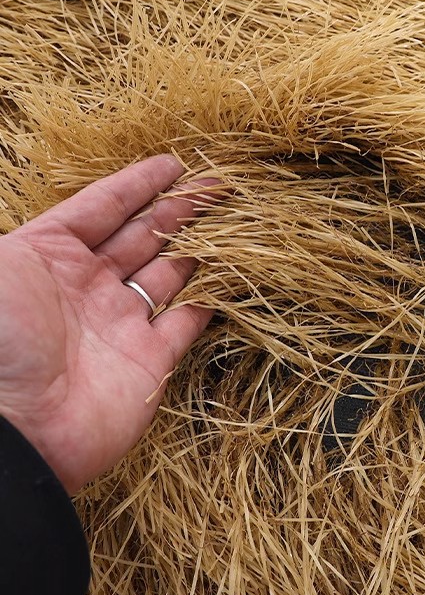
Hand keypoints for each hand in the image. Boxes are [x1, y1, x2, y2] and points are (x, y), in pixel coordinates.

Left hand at [0, 155, 222, 493]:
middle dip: (177, 209)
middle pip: (141, 237)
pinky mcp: (149, 359)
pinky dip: (209, 299)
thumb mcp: (0, 267)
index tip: (173, 164)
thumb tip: (69, 219)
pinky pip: (186, 322)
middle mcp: (88, 286)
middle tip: (216, 186)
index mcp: (48, 257)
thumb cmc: (0, 340)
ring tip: (230, 220)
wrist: (14, 431)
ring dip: (198, 246)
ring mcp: (120, 323)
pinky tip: (230, 275)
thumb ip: (35, 240)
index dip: (137, 185)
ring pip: (168, 273)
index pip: (101, 209)